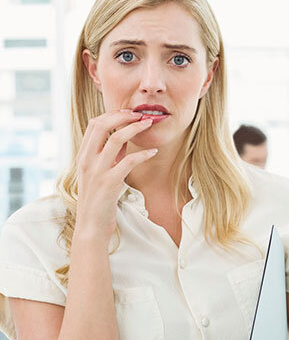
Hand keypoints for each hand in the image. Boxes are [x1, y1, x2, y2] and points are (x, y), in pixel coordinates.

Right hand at [75, 109, 156, 245]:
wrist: (92, 226)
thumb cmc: (99, 199)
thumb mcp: (100, 173)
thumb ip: (110, 155)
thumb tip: (125, 137)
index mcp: (83, 155)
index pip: (94, 124)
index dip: (113, 114)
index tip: (129, 113)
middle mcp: (87, 160)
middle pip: (102, 125)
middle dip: (123, 116)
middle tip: (140, 115)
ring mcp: (97, 171)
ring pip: (116, 139)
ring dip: (135, 129)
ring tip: (149, 124)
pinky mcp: (109, 183)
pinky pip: (129, 162)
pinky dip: (143, 154)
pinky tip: (153, 152)